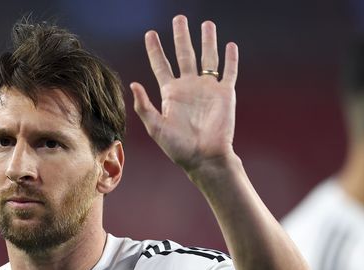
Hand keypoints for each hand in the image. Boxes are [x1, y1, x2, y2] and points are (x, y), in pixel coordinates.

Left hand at [130, 15, 237, 172]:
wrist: (204, 158)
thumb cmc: (178, 148)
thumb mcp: (156, 128)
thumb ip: (144, 106)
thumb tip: (133, 83)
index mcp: (171, 93)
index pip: (161, 65)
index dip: (155, 49)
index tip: (150, 33)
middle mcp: (189, 87)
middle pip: (184, 54)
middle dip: (181, 36)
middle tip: (179, 18)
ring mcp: (207, 89)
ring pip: (207, 58)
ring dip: (207, 40)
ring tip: (207, 24)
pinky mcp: (225, 94)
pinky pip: (228, 72)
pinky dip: (230, 59)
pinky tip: (230, 45)